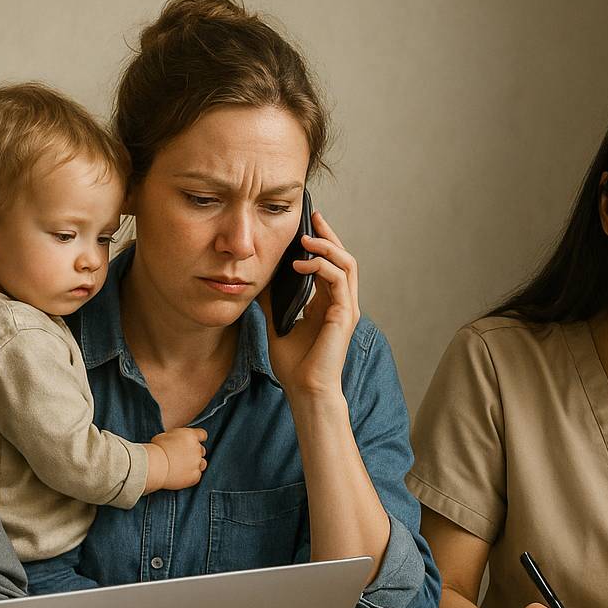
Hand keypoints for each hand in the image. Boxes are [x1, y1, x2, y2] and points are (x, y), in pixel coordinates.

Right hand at [150, 427, 207, 488]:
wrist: (154, 466)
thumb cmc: (156, 450)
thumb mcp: (165, 436)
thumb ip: (176, 437)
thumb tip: (176, 440)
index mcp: (190, 436)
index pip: (202, 434)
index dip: (198, 439)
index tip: (193, 442)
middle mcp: (196, 448)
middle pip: (202, 450)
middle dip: (194, 453)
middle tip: (182, 457)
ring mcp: (197, 463)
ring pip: (202, 463)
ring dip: (195, 465)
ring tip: (182, 467)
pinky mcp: (195, 476)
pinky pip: (197, 475)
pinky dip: (190, 476)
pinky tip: (180, 475)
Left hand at [261, 211, 359, 401]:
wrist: (305, 390)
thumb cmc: (295, 365)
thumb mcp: (277, 323)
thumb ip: (274, 301)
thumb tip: (260, 280)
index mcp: (328, 305)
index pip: (331, 265)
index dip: (321, 243)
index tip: (306, 226)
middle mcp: (342, 304)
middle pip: (343, 258)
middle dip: (328, 235)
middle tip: (312, 217)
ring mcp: (346, 309)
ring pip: (346, 264)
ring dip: (326, 247)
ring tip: (305, 239)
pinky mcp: (345, 315)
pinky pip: (339, 280)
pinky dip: (321, 267)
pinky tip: (301, 264)